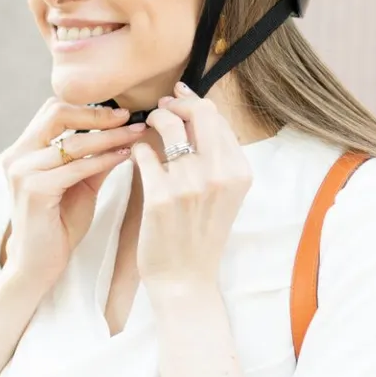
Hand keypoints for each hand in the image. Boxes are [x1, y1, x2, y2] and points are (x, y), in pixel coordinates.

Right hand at [0, 100, 141, 288]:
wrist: (38, 264)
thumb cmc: (58, 225)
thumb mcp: (79, 185)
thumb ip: (94, 158)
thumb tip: (123, 133)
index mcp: (24, 150)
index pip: (54, 111)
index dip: (88, 108)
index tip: (122, 113)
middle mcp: (17, 155)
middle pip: (57, 114)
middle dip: (98, 114)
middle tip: (130, 117)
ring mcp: (22, 171)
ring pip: (73, 142)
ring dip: (110, 136)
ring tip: (137, 135)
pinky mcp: (34, 189)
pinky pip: (77, 167)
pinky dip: (105, 159)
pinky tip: (125, 156)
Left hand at [132, 83, 252, 289]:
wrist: (185, 279)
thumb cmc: (200, 235)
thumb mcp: (224, 195)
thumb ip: (216, 158)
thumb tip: (196, 113)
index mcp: (239, 172)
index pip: (218, 119)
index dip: (195, 102)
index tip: (179, 97)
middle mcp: (218, 175)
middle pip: (199, 114)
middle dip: (177, 104)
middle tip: (162, 107)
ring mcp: (189, 185)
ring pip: (169, 127)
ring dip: (155, 119)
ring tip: (148, 125)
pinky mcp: (159, 196)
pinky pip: (144, 153)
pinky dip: (138, 149)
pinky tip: (136, 154)